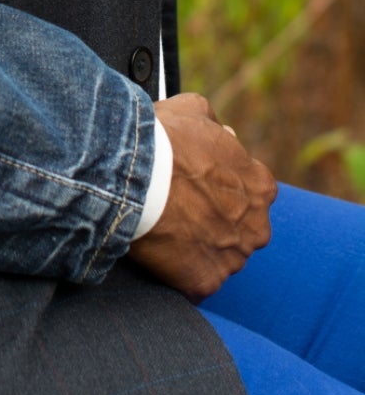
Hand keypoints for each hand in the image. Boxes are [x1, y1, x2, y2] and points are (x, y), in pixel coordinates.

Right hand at [128, 91, 276, 299]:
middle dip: (216, 224)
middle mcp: (256, 225)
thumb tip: (223, 131)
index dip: (220, 191)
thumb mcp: (193, 110)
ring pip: (220, 259)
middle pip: (240, 231)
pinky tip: (161, 256)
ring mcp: (233, 258)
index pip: (249, 194)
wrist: (135, 176)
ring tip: (167, 234)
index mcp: (260, 186)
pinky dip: (181, 275)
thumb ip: (215, 123)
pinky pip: (196, 284)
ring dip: (199, 251)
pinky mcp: (207, 282)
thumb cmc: (163, 141)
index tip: (196, 189)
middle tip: (180, 213)